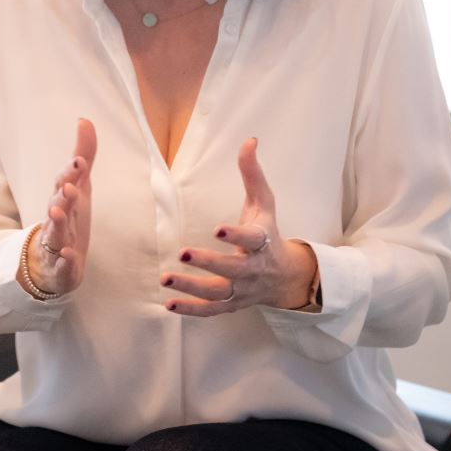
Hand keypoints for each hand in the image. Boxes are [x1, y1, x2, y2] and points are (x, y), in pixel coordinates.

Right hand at [22, 118, 96, 295]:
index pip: (65, 181)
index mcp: (63, 198)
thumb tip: (85, 120)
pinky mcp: (61, 264)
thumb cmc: (69, 217)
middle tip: (68, 186)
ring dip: (58, 221)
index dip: (71, 172)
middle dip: (63, 194)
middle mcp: (58, 217)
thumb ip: (83, 155)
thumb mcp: (80, 185)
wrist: (53, 262)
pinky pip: (63, 262)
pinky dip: (65, 259)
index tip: (79, 160)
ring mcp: (58, 241)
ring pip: (56, 231)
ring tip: (57, 211)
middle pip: (59, 204)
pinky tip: (68, 255)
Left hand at [161, 137, 317, 315]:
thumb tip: (250, 140)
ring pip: (218, 292)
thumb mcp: (264, 203)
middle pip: (231, 268)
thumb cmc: (269, 233)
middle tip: (183, 253)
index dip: (236, 235)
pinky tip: (169, 304)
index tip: (218, 228)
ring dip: (192, 288)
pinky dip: (191, 310)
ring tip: (165, 279)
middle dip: (208, 263)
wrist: (285, 277)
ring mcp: (242, 289)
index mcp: (262, 241)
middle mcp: (252, 269)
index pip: (252, 238)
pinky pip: (211, 310)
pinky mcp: (231, 304)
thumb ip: (252, 174)